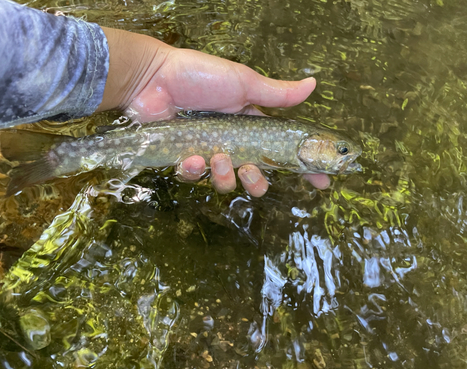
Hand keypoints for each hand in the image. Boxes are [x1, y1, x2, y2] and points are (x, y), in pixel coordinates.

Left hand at [97, 28, 329, 195]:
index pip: (281, 151)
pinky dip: (195, 171)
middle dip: (256, 181)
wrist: (154, 78)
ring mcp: (208, 153)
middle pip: (254, 176)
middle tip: (250, 172)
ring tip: (218, 158)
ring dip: (225, 176)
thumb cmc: (200, 77)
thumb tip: (313, 86)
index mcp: (251, 126)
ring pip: (225, 182)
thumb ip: (277, 94)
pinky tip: (193, 158)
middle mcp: (232, 143)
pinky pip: (195, 178)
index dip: (302, 168)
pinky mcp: (184, 159)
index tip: (322, 183)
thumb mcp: (243, 83)